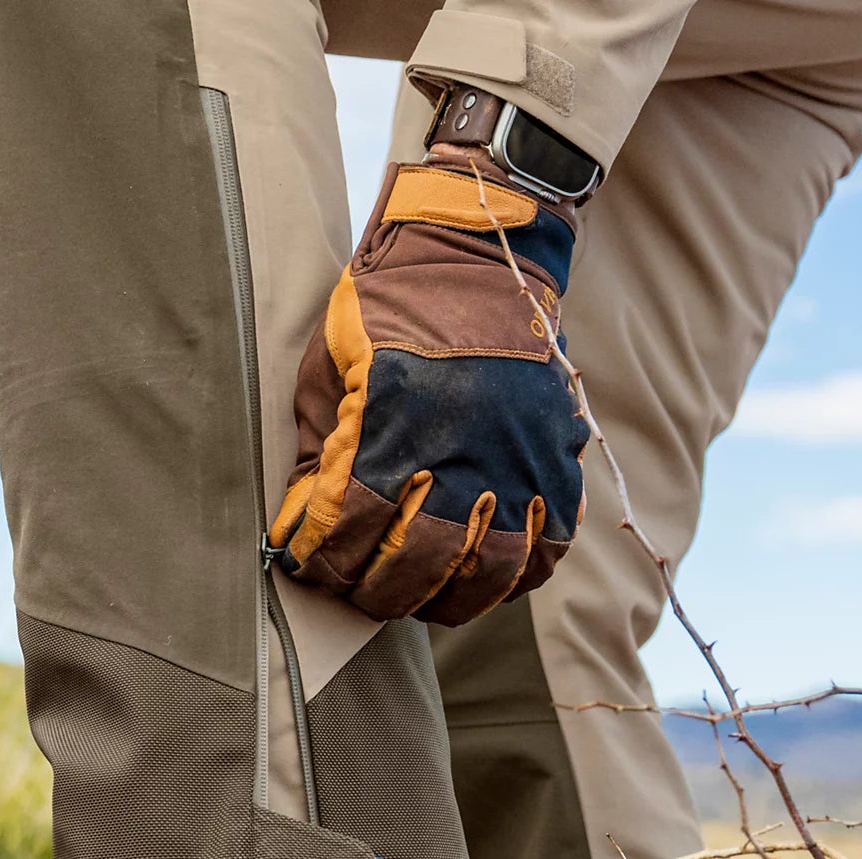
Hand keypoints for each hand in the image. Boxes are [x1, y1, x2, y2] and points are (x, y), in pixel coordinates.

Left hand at [267, 159, 587, 626]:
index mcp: (391, 420)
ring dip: (447, 600)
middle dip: (378, 592)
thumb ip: (318, 452)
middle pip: (419, 560)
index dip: (323, 560)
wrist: (475, 252)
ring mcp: (515, 457)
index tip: (308, 567)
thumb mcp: (328, 369)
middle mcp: (460, 445)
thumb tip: (305, 526)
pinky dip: (517, 578)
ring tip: (420, 602)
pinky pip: (547, 544)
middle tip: (361, 596)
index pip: (352, 525)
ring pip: (488, 568)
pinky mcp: (556, 458)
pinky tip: (484, 583)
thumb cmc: (386, 310)